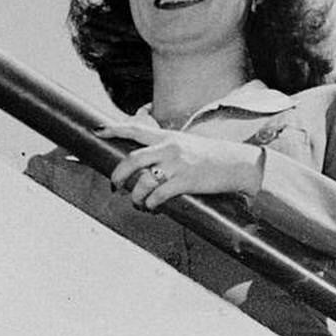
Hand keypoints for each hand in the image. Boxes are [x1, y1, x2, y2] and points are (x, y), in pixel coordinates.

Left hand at [101, 120, 264, 210]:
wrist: (239, 164)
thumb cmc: (213, 157)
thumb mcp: (188, 145)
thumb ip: (167, 149)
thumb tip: (149, 164)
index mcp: (167, 137)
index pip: (135, 128)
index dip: (113, 129)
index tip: (96, 131)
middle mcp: (169, 148)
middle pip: (131, 159)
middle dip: (117, 175)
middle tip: (114, 185)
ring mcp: (176, 165)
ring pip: (142, 182)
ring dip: (135, 196)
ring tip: (137, 203)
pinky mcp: (185, 182)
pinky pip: (158, 196)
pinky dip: (151, 204)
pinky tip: (152, 207)